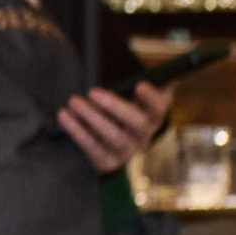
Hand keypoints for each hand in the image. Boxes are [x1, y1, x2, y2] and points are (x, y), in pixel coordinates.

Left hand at [57, 81, 171, 174]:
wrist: (117, 145)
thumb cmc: (129, 108)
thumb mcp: (142, 96)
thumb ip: (156, 83)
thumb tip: (172, 73)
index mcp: (154, 114)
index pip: (159, 106)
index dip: (151, 98)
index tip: (139, 85)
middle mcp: (144, 135)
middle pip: (136, 123)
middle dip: (115, 106)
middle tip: (93, 91)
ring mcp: (126, 150)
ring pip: (113, 136)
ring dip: (92, 118)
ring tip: (74, 101)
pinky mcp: (107, 161)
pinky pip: (91, 146)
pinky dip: (76, 130)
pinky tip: (64, 114)